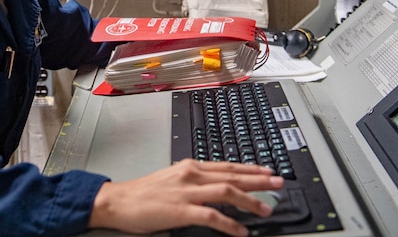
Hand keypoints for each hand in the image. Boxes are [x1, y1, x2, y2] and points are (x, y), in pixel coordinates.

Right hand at [88, 159, 283, 235]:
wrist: (118, 201)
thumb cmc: (143, 193)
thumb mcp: (172, 179)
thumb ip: (195, 181)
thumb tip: (218, 187)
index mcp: (190, 166)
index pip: (227, 166)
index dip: (250, 169)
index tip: (268, 172)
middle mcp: (191, 175)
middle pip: (232, 176)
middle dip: (259, 180)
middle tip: (279, 183)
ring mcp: (187, 192)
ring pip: (227, 192)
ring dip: (250, 201)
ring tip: (267, 209)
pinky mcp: (180, 210)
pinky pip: (212, 217)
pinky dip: (229, 224)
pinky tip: (241, 231)